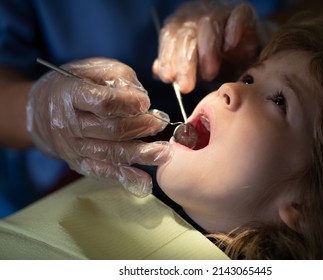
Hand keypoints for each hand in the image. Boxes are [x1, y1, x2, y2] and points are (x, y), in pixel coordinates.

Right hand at [27, 58, 170, 196]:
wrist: (41, 108)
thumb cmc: (75, 83)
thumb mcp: (94, 68)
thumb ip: (120, 78)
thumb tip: (142, 100)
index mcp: (71, 94)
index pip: (103, 103)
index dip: (128, 104)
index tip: (146, 102)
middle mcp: (69, 124)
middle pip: (111, 130)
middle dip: (140, 127)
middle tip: (160, 123)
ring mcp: (73, 147)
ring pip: (110, 153)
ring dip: (140, 154)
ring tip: (164, 153)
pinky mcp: (78, 162)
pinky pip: (103, 171)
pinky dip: (124, 177)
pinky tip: (144, 181)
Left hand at [153, 2, 262, 92]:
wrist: (249, 57)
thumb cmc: (218, 64)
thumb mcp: (194, 71)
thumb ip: (176, 70)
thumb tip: (157, 71)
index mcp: (181, 25)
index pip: (169, 36)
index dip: (167, 57)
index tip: (168, 78)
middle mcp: (198, 14)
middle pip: (187, 34)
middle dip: (185, 63)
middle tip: (186, 86)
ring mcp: (222, 11)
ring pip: (209, 24)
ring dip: (207, 50)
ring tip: (209, 74)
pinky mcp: (244, 12)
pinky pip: (237, 15)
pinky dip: (233, 29)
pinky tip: (230, 45)